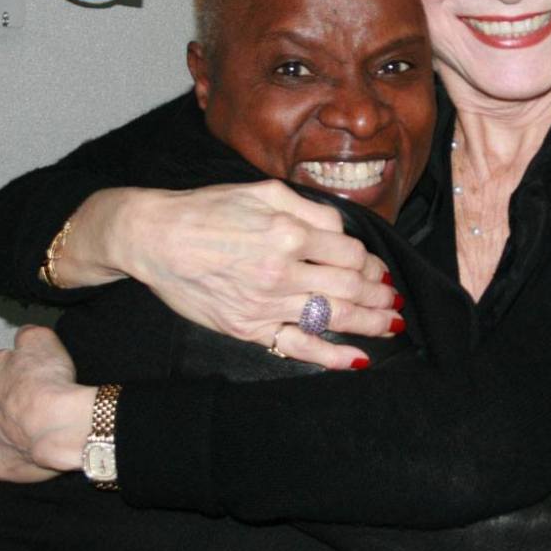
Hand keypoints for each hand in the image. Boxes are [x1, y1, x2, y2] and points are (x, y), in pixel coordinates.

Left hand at [0, 325, 93, 483]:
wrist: (59, 424)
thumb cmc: (51, 384)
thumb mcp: (43, 338)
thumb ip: (29, 334)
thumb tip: (25, 335)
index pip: (1, 362)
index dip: (22, 365)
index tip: (37, 369)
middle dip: (11, 397)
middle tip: (39, 396)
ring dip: (7, 426)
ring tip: (34, 425)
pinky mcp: (1, 463)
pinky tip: (12, 456)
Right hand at [70, 180, 402, 368]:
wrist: (156, 238)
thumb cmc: (209, 209)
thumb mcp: (264, 190)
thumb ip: (310, 208)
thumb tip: (343, 229)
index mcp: (289, 232)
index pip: (350, 252)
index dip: (370, 262)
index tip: (375, 267)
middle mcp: (282, 270)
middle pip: (350, 287)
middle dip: (380, 295)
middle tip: (394, 298)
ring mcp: (266, 304)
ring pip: (334, 317)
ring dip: (370, 322)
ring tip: (391, 324)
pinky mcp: (249, 328)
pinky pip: (299, 347)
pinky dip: (332, 356)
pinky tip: (358, 359)